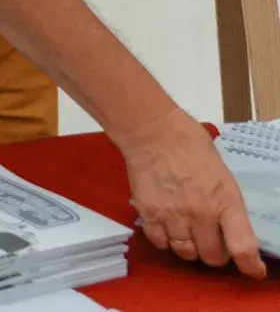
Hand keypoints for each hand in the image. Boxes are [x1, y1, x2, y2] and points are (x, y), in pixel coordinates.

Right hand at [118, 107, 266, 277]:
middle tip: (212, 241)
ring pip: (185, 252)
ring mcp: (172, 215)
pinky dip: (166, 239)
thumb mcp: (223, 175)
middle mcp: (200, 213)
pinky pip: (160, 242)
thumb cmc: (191, 145)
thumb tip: (228, 229)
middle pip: (212, 256)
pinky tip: (167, 226)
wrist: (152, 130)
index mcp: (226, 201)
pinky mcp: (148, 213)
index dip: (251, 266)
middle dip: (216, 253)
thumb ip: (226, 205)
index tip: (253, 270)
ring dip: (190, 247)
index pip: (242, 248)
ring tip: (188, 231)